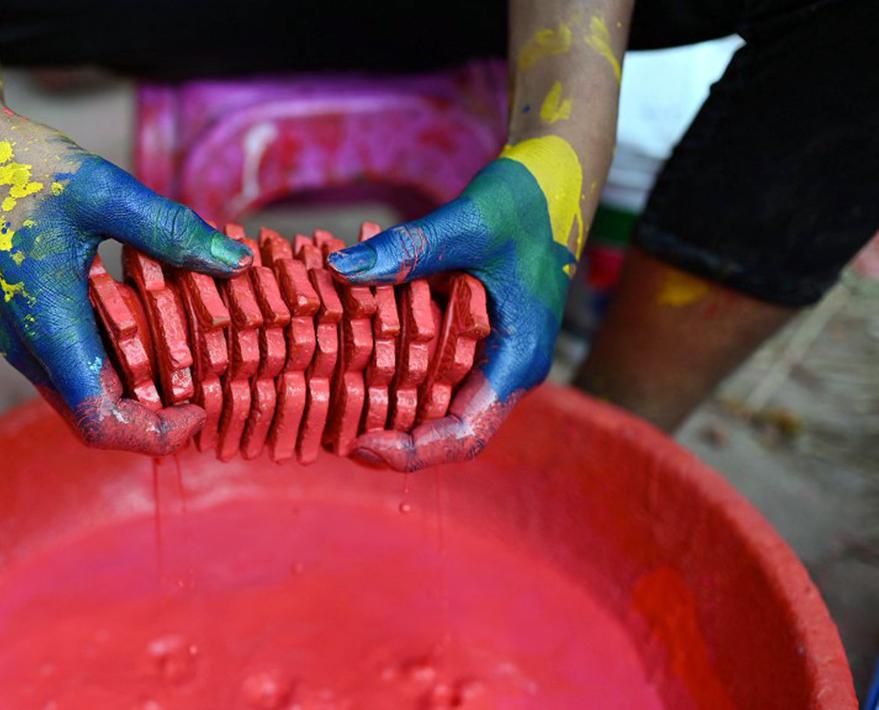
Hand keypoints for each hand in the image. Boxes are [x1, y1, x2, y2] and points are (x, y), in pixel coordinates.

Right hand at [0, 110, 253, 453]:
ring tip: (189, 361)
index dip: (156, 433)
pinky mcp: (20, 322)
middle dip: (154, 418)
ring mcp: (20, 337)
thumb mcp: (104, 190)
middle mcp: (27, 347)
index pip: (100, 421)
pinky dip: (115, 365)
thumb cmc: (18, 166)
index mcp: (46, 328)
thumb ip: (171, 230)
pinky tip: (152, 328)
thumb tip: (238, 265)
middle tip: (209, 388)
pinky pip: (71, 366)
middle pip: (95, 417)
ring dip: (135, 392)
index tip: (202, 409)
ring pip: (82, 394)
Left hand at [327, 136, 585, 470]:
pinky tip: (342, 358)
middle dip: (388, 438)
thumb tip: (339, 267)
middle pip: (443, 430)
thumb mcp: (467, 221)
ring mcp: (487, 355)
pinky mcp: (467, 336)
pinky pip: (424, 367)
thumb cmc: (526, 199)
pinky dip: (386, 369)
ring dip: (383, 409)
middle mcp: (502, 369)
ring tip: (326, 406)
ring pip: (431, 403)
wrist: (556, 178)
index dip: (414, 452)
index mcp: (517, 360)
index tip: (360, 447)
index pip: (466, 435)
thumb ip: (407, 248)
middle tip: (328, 435)